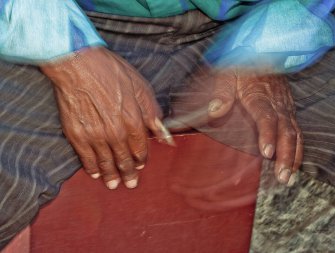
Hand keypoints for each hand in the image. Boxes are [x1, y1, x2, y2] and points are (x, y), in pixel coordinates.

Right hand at [41, 47, 171, 189]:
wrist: (78, 64)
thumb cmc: (111, 72)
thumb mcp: (140, 88)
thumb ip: (153, 114)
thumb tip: (165, 135)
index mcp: (133, 121)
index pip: (140, 148)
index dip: (142, 158)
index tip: (141, 164)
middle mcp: (115, 133)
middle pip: (124, 159)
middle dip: (129, 173)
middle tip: (131, 184)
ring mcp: (95, 135)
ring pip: (106, 162)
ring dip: (111, 175)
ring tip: (114, 185)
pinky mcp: (76, 134)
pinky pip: (86, 157)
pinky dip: (91, 167)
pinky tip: (95, 173)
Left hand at [167, 69, 302, 184]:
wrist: (263, 50)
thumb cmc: (242, 65)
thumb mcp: (227, 72)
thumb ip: (221, 91)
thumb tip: (215, 110)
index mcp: (259, 94)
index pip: (266, 116)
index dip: (268, 135)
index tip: (267, 153)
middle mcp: (277, 102)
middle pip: (286, 130)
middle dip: (287, 155)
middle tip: (283, 177)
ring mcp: (286, 106)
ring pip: (295, 133)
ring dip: (294, 156)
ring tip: (289, 178)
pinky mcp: (289, 110)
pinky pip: (297, 131)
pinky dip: (298, 149)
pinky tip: (295, 165)